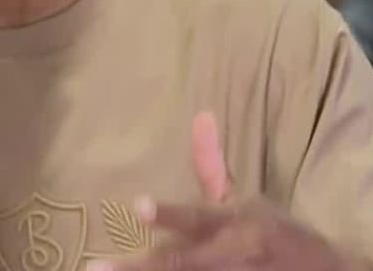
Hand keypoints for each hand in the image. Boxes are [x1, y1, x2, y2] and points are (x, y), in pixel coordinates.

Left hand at [89, 113, 368, 270]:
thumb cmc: (276, 234)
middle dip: (140, 269)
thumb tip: (200, 115)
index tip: (137, 206)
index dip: (167, 214)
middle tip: (96, 267)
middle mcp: (230, 257)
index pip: (195, 218)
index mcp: (232, 224)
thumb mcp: (246, 200)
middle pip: (179, 265)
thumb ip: (213, 166)